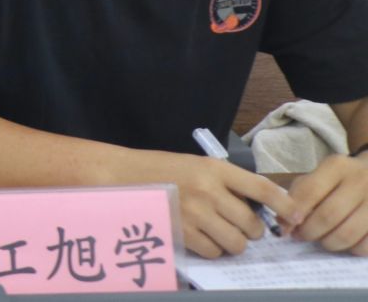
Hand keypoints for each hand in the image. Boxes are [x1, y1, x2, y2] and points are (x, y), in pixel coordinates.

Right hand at [148, 152, 291, 258]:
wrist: (122, 176)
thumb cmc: (162, 169)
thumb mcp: (198, 165)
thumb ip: (228, 182)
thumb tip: (261, 208)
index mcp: (215, 169)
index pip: (262, 189)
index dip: (285, 206)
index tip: (296, 216)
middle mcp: (208, 191)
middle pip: (252, 224)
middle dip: (252, 230)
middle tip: (241, 226)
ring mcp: (195, 213)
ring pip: (237, 243)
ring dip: (234, 242)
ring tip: (221, 233)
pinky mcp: (183, 232)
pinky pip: (214, 252)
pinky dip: (212, 249)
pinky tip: (202, 237)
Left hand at [284, 154, 367, 253]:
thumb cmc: (341, 179)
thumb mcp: (320, 176)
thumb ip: (299, 195)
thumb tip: (283, 224)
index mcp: (337, 166)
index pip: (309, 190)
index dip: (294, 213)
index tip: (286, 226)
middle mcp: (360, 181)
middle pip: (328, 215)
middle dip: (309, 232)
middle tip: (301, 236)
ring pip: (347, 234)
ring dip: (328, 243)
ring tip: (322, 240)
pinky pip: (365, 245)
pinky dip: (351, 249)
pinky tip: (345, 243)